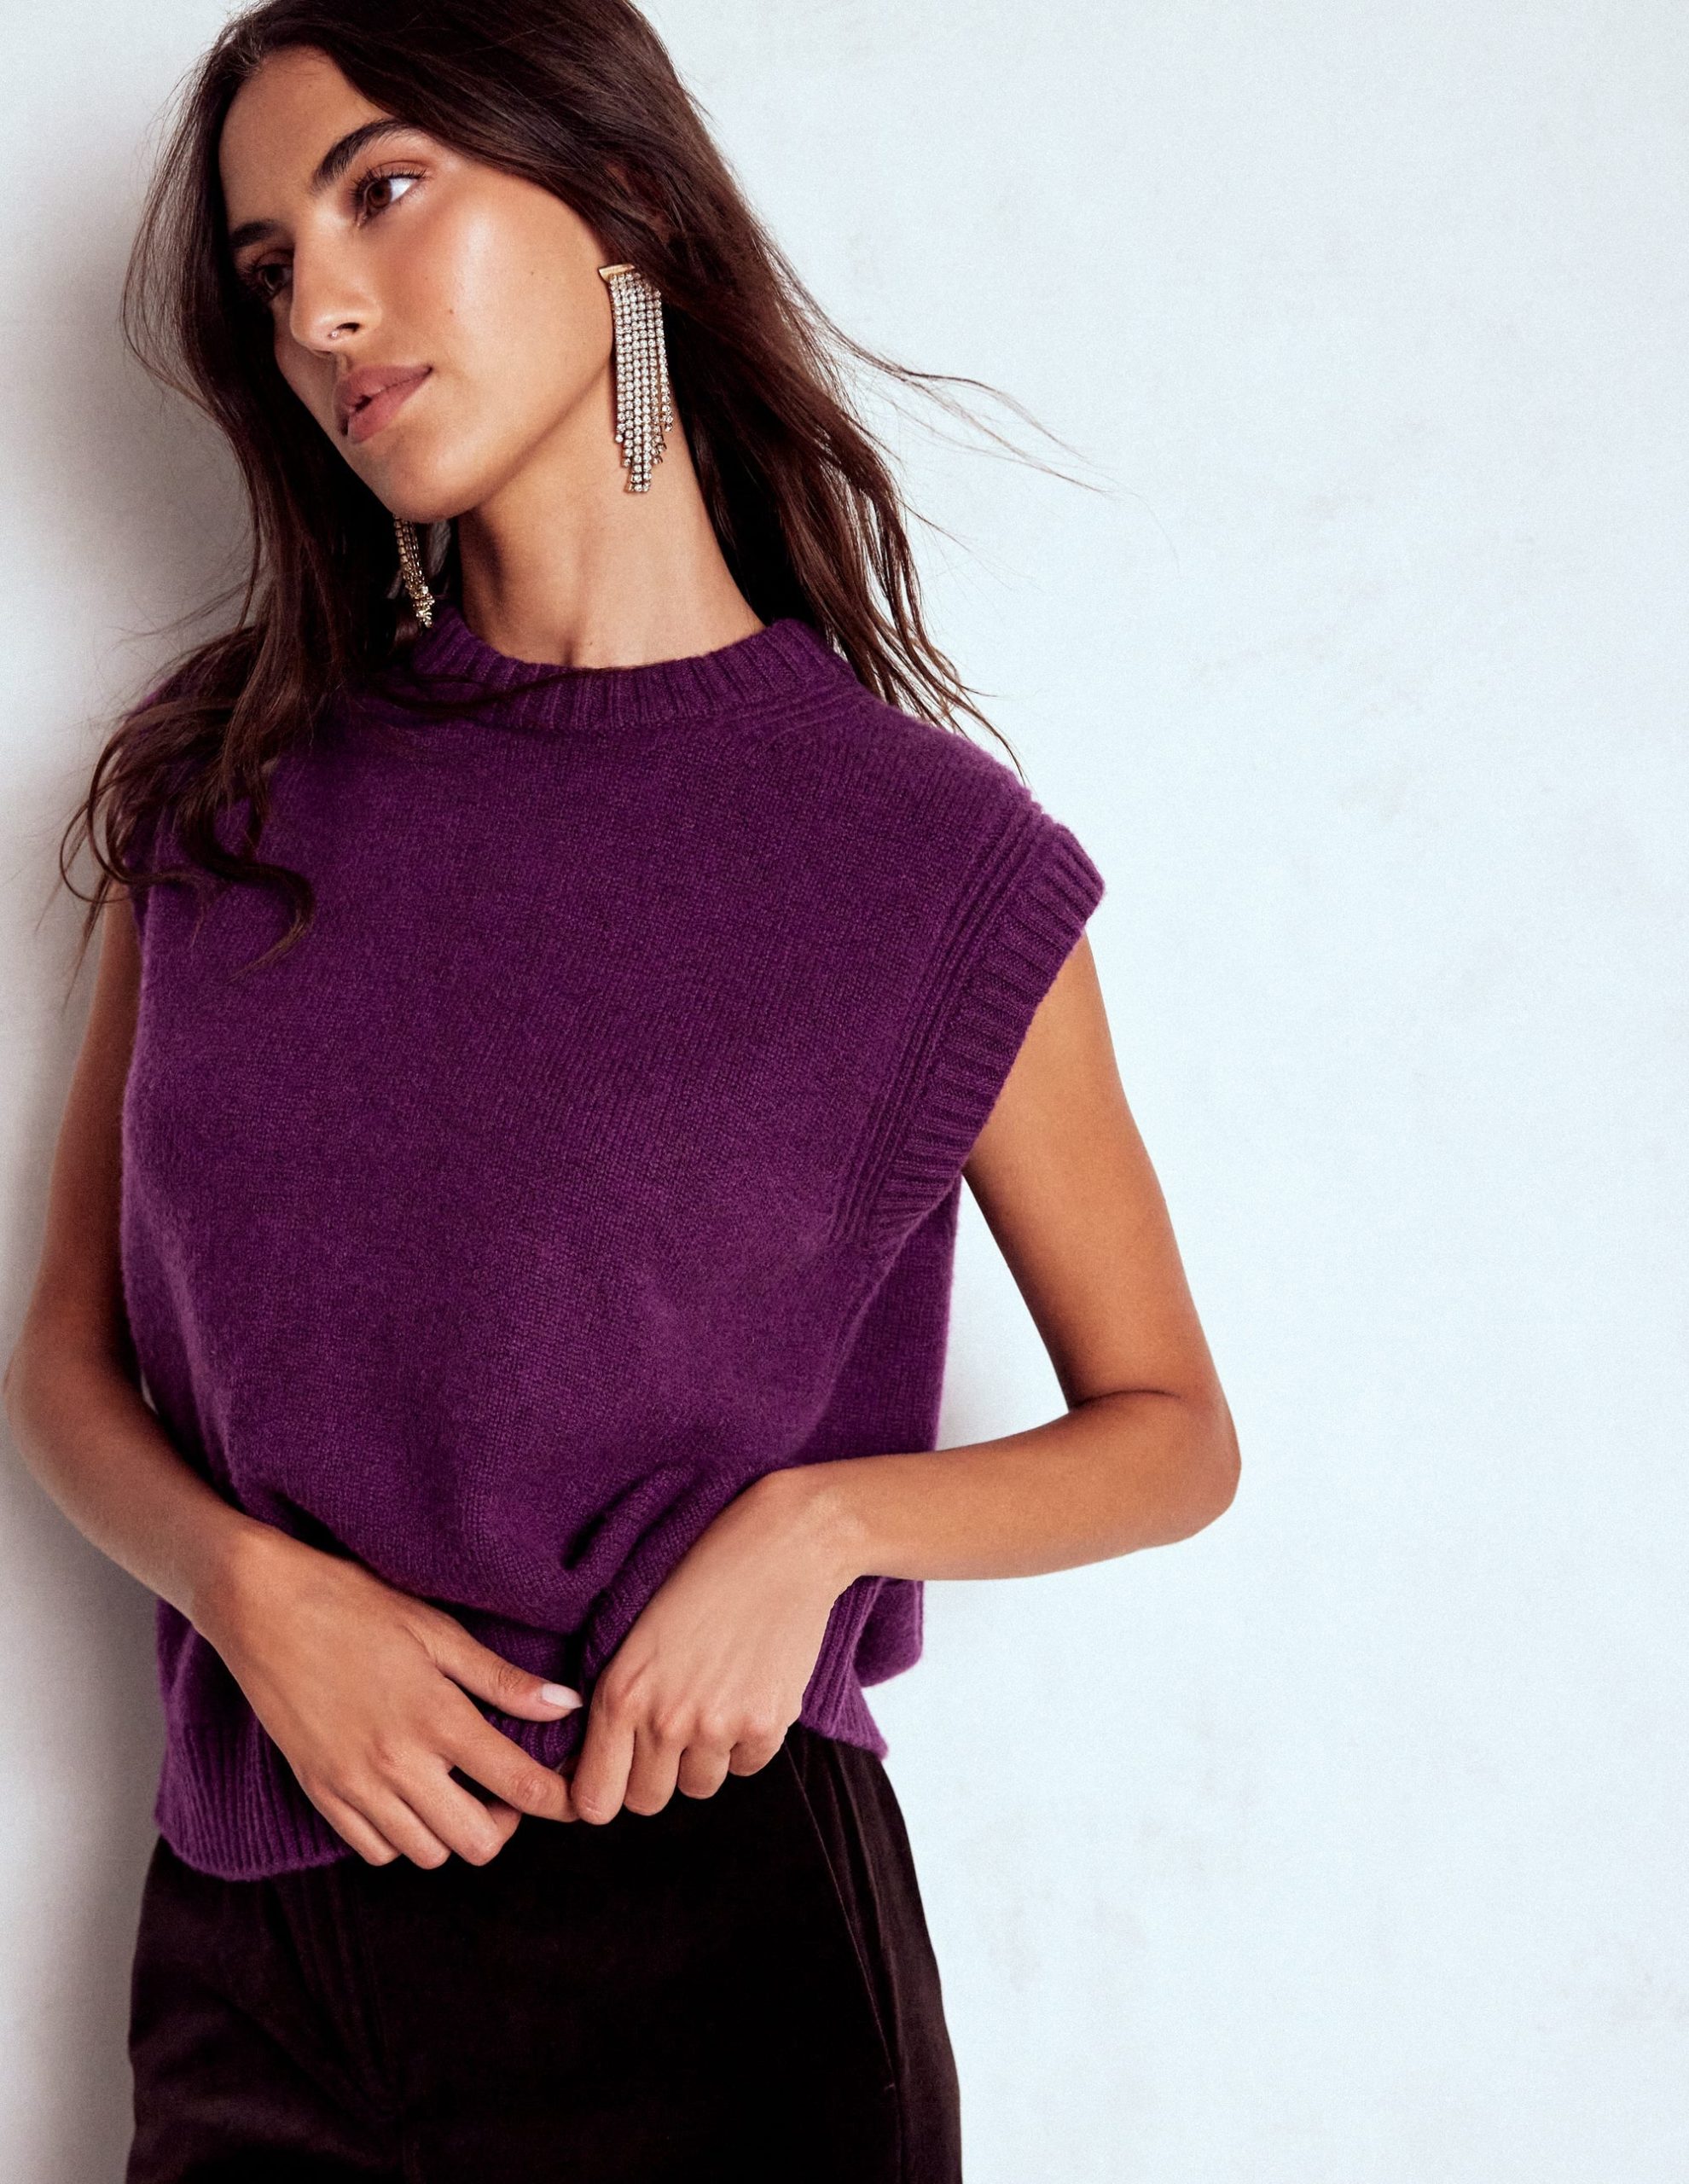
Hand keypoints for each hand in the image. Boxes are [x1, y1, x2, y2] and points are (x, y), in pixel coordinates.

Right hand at [198, 1524, 584, 1866]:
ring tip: (460, 1788)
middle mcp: (397, 1764)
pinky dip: (404, 1837)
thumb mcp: (437, 1630)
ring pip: (427, 1853)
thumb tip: (567, 1706)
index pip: (518, 1785)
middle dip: (507, 1822)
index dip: (558, 1799)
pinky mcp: (320, 1794)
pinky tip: (412, 1795)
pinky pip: (376, 1849)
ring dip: (455, 1832)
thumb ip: (502, 1679)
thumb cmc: (354, 1604)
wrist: (260, 1607)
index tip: (575, 1795)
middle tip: (507, 1785)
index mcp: (436, 1718)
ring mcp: (353, 1786)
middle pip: (475, 1842)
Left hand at [559, 1467, 857, 1824]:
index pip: (594, 1800)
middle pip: (647, 1801)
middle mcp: (664, 1720)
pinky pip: (747, 1767)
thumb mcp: (636, 1632)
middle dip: (654, 1775)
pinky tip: (747, 1692)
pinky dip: (746, 1742)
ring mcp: (717, 1727)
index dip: (602, 1793)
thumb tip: (593, 1762)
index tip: (614, 1776)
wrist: (782, 1545)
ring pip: (699, 1786)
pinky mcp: (766, 1726)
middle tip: (669, 1733)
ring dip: (703, 1757)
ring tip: (713, 1699)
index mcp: (620, 1693)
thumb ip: (615, 1698)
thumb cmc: (702, 1574)